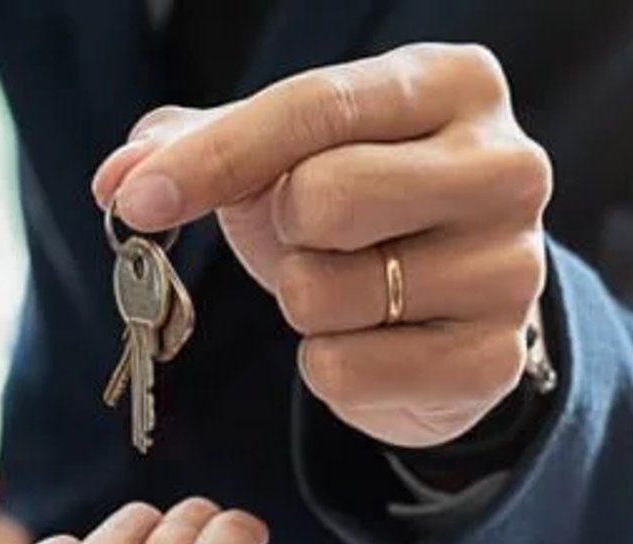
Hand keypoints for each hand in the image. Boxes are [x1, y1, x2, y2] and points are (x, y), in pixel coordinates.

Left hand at [91, 44, 551, 447]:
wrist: (442, 313)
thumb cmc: (357, 209)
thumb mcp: (281, 155)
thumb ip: (193, 146)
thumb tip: (118, 181)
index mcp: (455, 84)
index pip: (315, 108)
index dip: (214, 158)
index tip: (139, 201)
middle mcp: (507, 166)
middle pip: (325, 198)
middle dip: (282, 231)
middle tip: (305, 236)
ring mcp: (513, 269)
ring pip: (326, 293)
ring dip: (303, 303)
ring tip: (349, 290)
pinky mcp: (494, 360)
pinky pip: (347, 371)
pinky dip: (327, 366)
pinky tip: (369, 342)